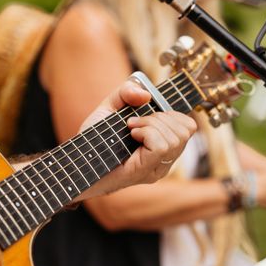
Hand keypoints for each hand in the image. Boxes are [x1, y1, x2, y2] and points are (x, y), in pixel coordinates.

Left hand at [78, 80, 196, 198]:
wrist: (77, 162)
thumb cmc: (94, 140)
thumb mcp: (109, 107)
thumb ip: (126, 92)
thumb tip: (146, 95)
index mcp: (164, 147)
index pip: (189, 126)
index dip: (171, 114)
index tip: (145, 115)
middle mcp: (165, 161)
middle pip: (186, 130)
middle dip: (159, 117)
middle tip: (134, 123)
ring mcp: (157, 169)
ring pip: (175, 138)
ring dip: (150, 125)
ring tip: (131, 129)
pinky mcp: (145, 173)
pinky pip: (161, 146)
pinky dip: (147, 133)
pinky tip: (131, 135)